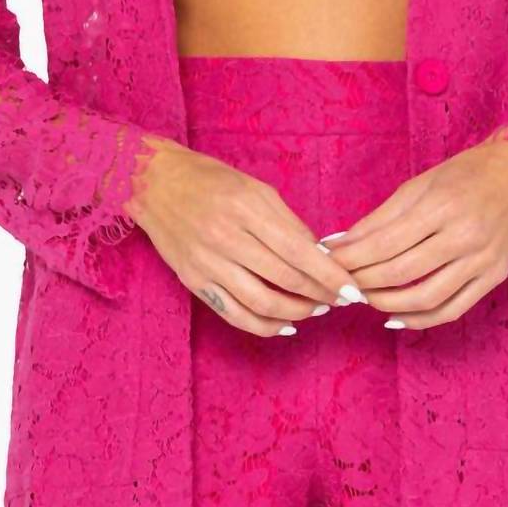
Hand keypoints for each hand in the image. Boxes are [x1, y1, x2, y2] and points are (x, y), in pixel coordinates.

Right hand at [127, 136, 364, 336]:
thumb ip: (288, 223)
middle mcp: (227, 239)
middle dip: (320, 295)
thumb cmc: (210, 180)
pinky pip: (234, 315)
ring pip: (262, 303)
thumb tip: (319, 255)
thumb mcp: (256, 189)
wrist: (153, 183)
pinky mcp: (194, 282)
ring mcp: (208, 264)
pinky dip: (263, 326)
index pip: (299, 252)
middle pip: (285, 280)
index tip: (354, 290)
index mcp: (247, 209)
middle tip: (340, 301)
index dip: (331, 276)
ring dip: (296, 313)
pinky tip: (284, 325)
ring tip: (316, 311)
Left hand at [325, 127, 507, 329]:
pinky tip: (396, 318)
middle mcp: (465, 236)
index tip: (328, 263)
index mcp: (442, 206)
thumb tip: (339, 244)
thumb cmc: (465, 174)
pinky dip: (421, 320)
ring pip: (426, 297)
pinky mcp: (494, 277)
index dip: (352, 258)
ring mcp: (483, 260)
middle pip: (401, 272)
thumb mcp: (419, 185)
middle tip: (342, 283)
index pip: (385, 244)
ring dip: (388, 305)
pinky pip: (453, 309)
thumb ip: (380, 218)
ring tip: (365, 299)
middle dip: (363, 282)